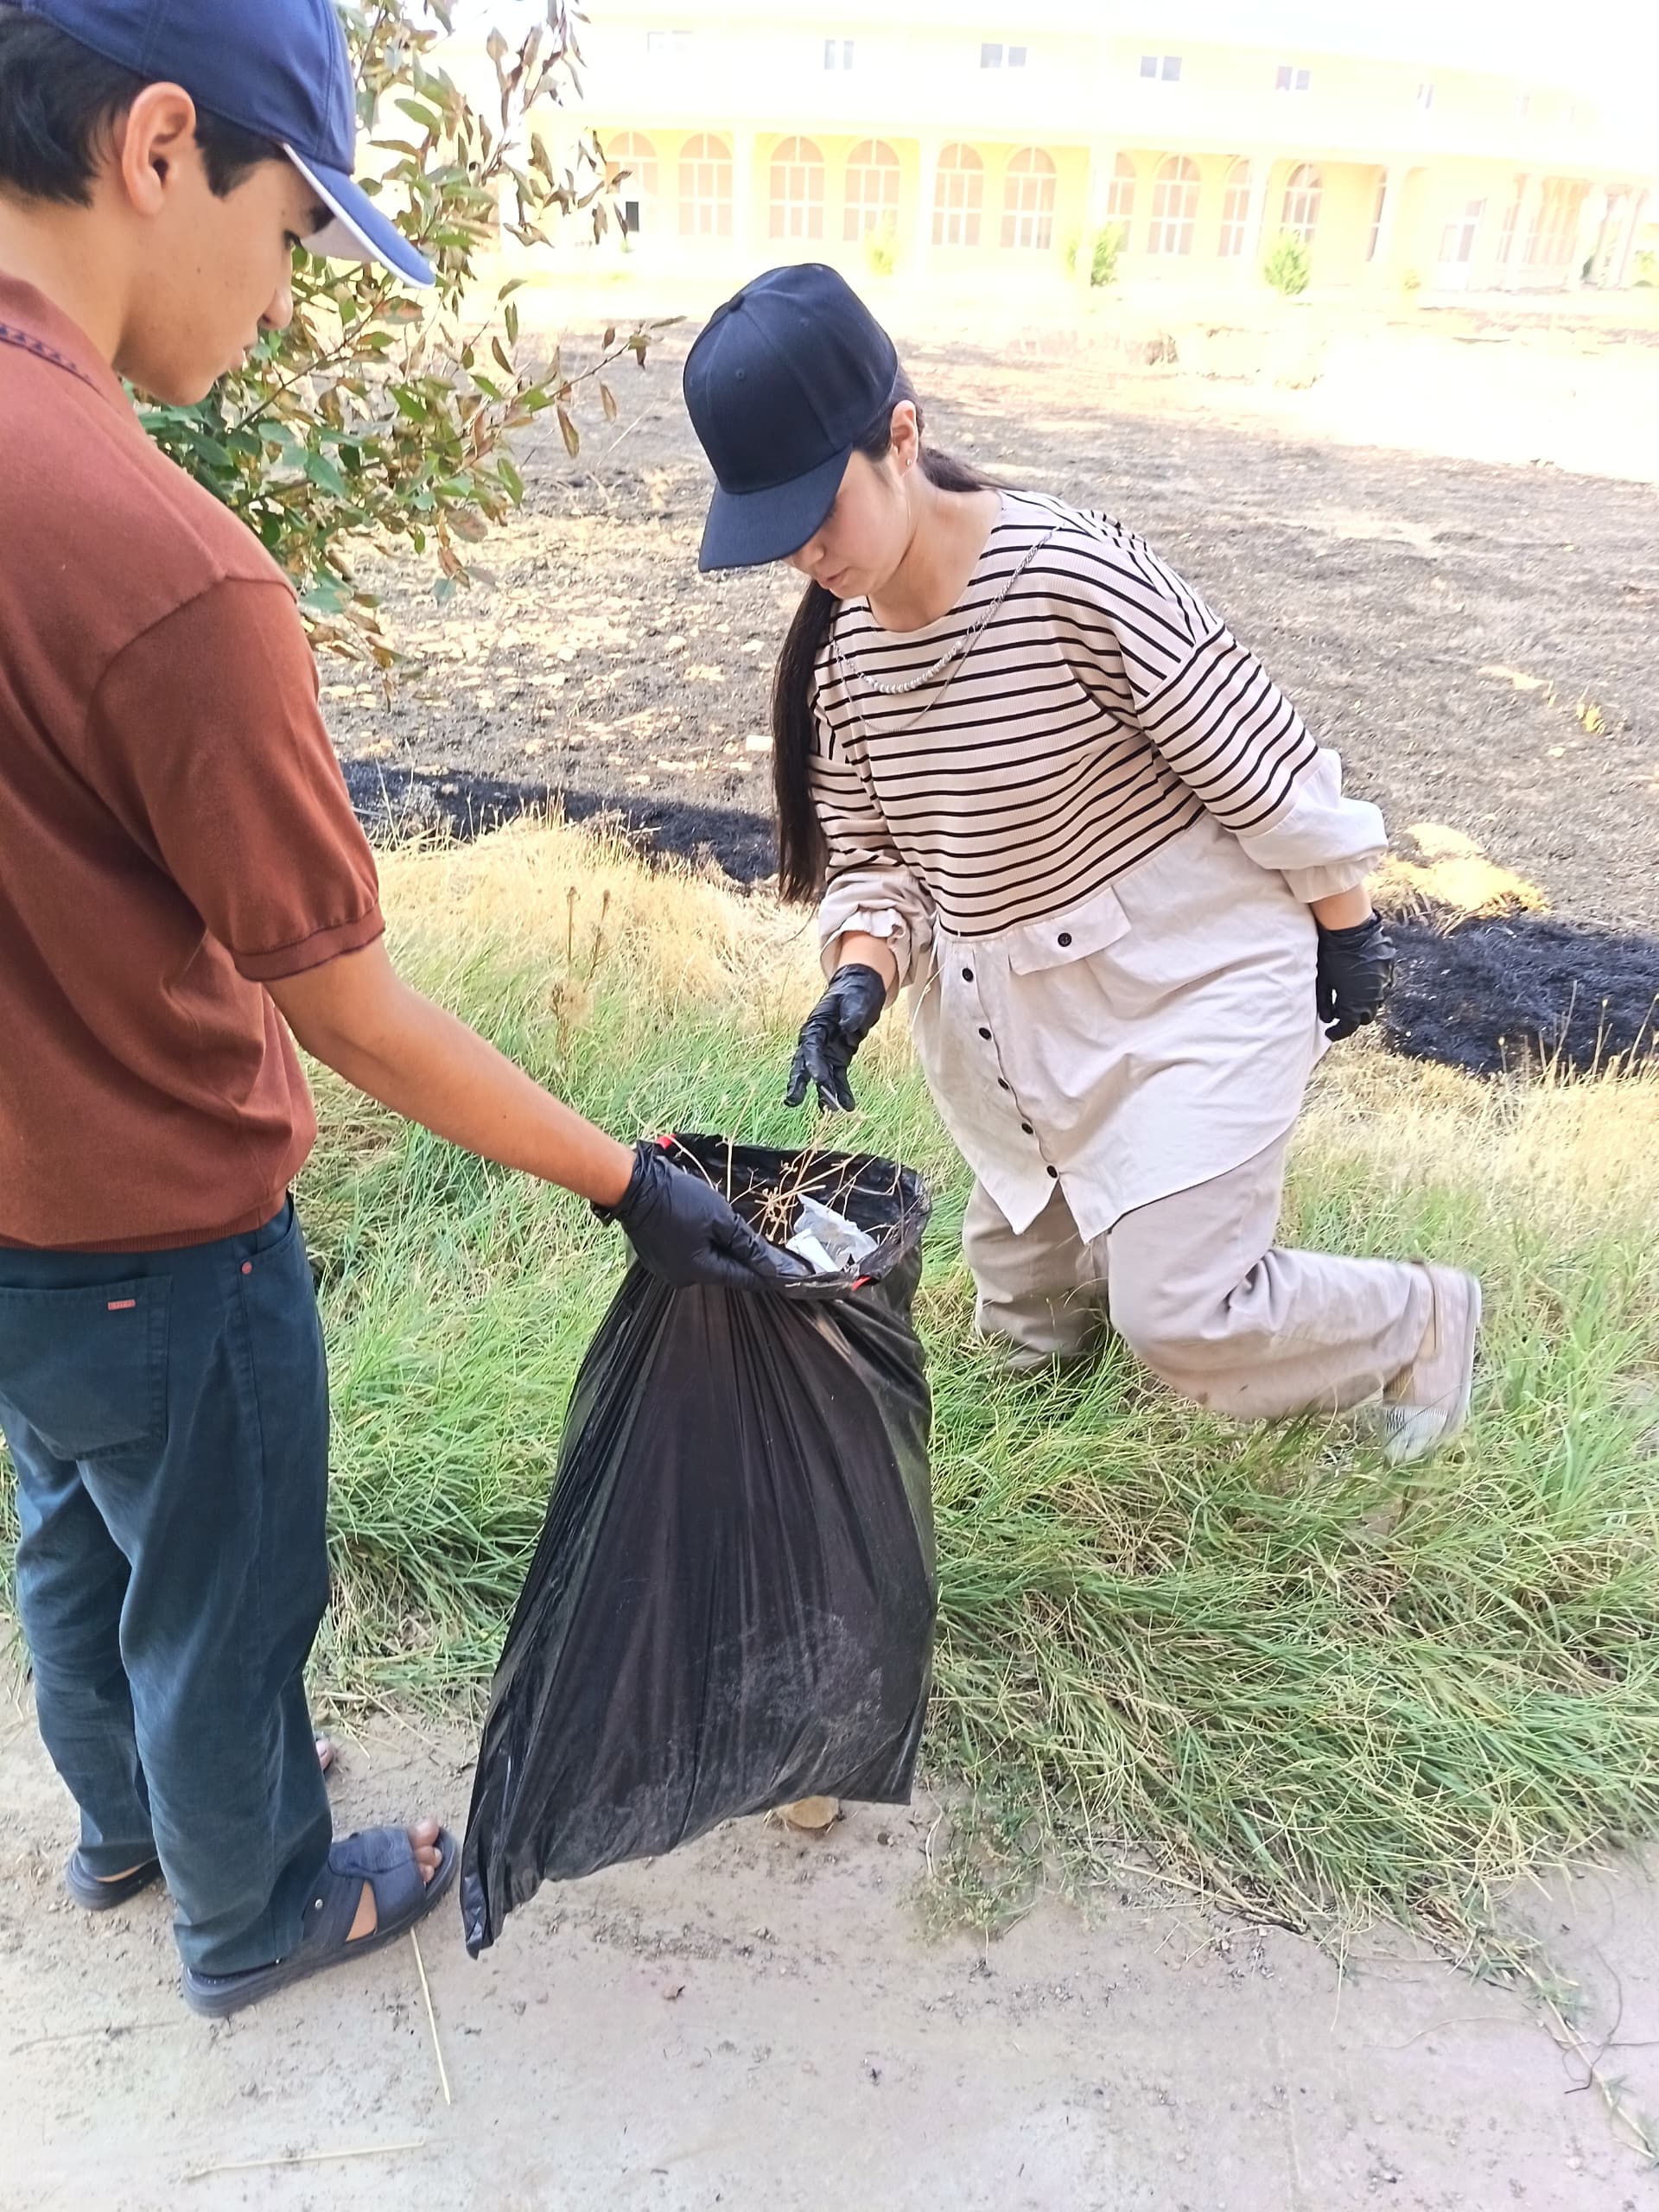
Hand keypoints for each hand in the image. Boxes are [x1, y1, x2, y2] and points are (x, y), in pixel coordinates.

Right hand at [597, 1141, 788, 1290]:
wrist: (634, 1186)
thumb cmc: (679, 1198)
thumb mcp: (719, 1217)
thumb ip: (746, 1243)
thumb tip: (769, 1264)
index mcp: (699, 1271)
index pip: (741, 1278)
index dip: (764, 1274)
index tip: (786, 1275)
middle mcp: (682, 1278)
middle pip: (722, 1271)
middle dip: (740, 1257)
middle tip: (760, 1244)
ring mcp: (666, 1270)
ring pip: (704, 1263)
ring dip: (718, 1249)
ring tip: (727, 1229)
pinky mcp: (656, 1259)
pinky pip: (687, 1257)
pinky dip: (699, 1246)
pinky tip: (702, 1228)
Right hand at [785, 963, 889, 1112]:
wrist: (860, 992)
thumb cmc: (854, 992)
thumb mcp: (855, 998)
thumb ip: (852, 1012)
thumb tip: (848, 1025)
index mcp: (815, 1025)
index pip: (810, 1047)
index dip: (813, 1064)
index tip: (819, 1079)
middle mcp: (816, 1042)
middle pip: (804, 1065)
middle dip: (800, 1083)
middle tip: (794, 1101)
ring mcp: (826, 1052)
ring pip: (822, 1076)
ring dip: (825, 1093)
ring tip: (832, 1111)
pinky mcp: (838, 1059)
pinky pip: (838, 1078)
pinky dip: (842, 1092)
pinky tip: (848, 1107)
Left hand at [1315, 914, 1396, 1041]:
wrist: (1350, 928)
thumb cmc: (1332, 955)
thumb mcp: (1324, 982)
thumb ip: (1325, 1003)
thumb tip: (1327, 1019)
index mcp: (1356, 1004)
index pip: (1348, 1027)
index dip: (1338, 1032)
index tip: (1329, 1032)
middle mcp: (1374, 997)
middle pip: (1364, 1016)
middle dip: (1352, 1018)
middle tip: (1340, 1014)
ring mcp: (1385, 982)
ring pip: (1376, 1001)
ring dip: (1365, 1002)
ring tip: (1352, 997)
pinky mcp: (1390, 967)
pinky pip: (1383, 983)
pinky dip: (1373, 987)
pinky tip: (1362, 981)